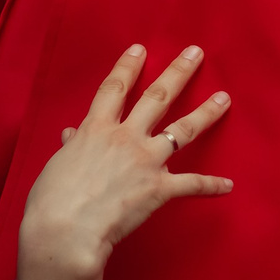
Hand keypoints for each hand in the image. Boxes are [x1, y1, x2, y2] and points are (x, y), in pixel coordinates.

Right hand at [17, 45, 233, 279]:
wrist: (65, 231)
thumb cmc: (51, 201)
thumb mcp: (56, 166)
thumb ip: (70, 147)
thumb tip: (70, 135)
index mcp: (96, 129)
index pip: (115, 88)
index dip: (128, 66)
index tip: (141, 49)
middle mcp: (125, 137)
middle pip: (157, 96)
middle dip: (178, 72)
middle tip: (196, 53)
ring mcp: (146, 160)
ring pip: (182, 130)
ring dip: (206, 113)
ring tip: (224, 98)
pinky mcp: (159, 188)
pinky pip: (191, 184)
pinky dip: (211, 185)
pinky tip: (227, 185)